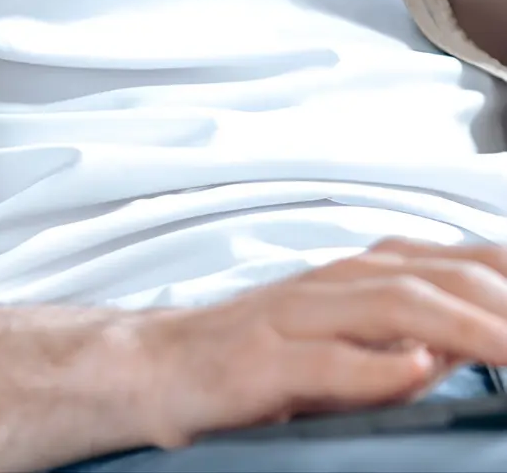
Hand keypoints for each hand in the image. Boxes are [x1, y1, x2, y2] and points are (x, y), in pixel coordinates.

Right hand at [125, 239, 506, 451]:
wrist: (157, 365)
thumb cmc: (259, 358)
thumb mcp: (349, 346)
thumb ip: (413, 342)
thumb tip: (469, 344)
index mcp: (360, 273)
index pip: (455, 261)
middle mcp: (333, 281)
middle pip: (435, 276)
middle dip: (501, 300)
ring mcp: (296, 315)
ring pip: (391, 304)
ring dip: (464, 325)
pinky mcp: (261, 359)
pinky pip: (325, 359)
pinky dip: (377, 365)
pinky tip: (418, 369)